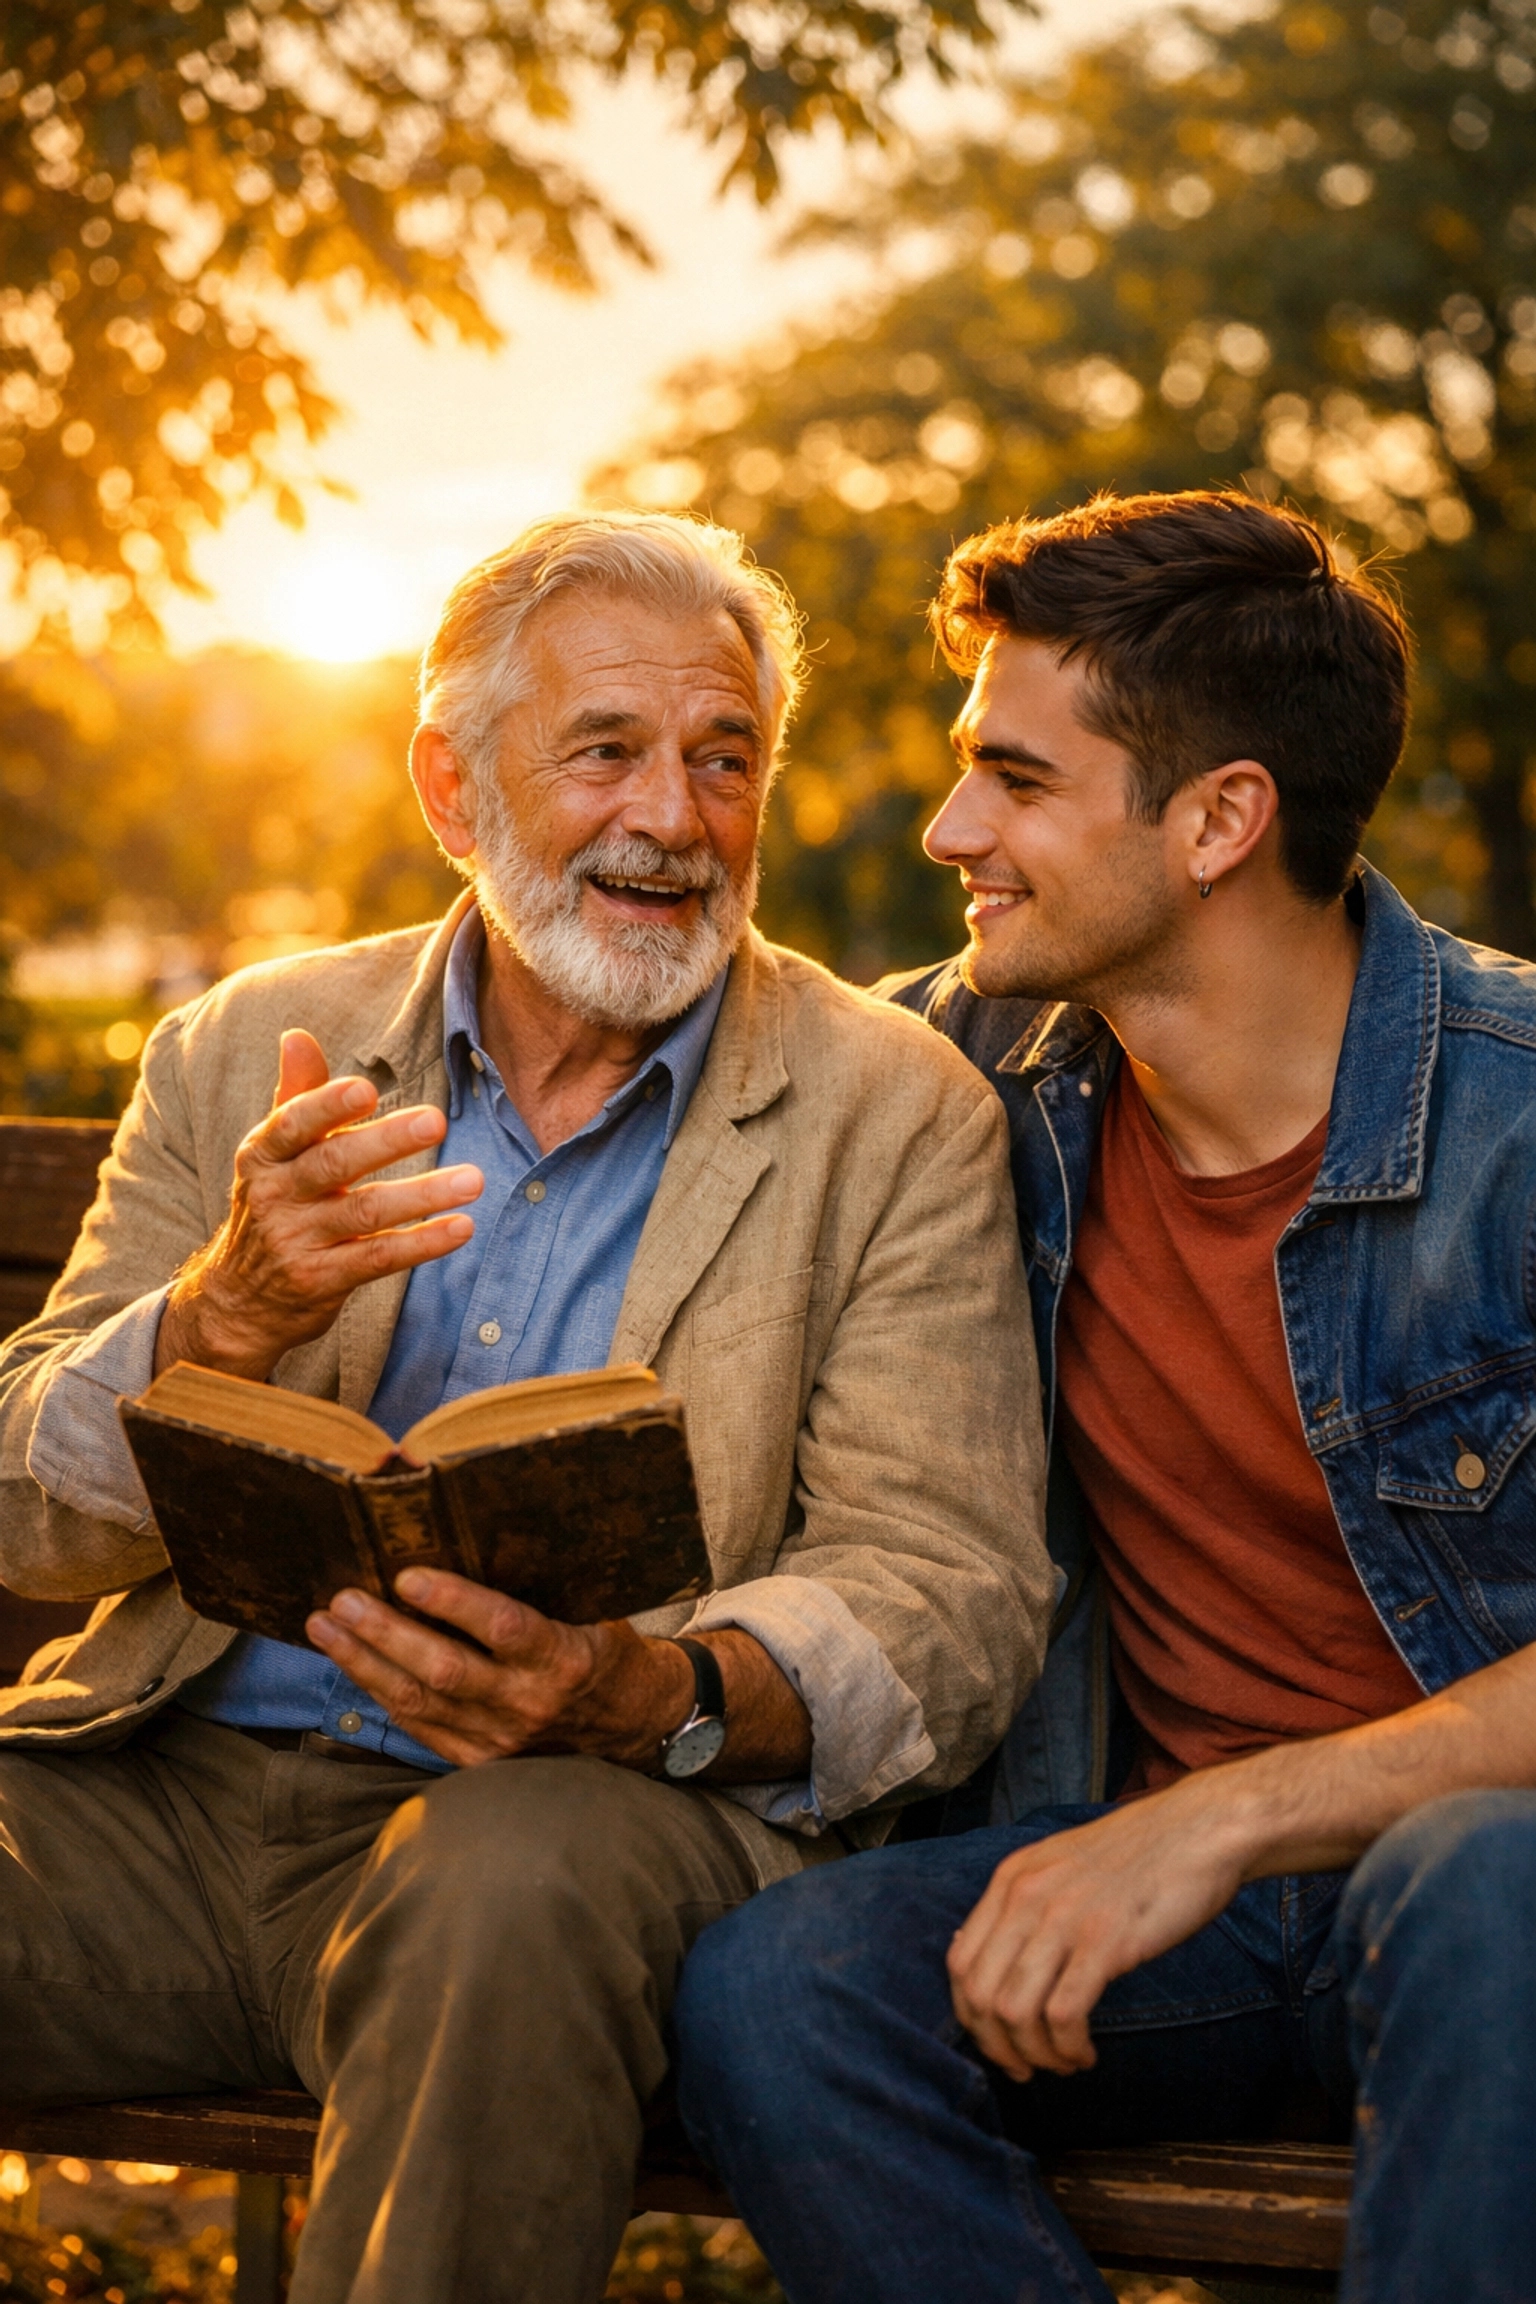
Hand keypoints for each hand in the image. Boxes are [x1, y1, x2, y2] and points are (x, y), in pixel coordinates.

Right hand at [156, 1029, 482, 1381]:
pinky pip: (378, 1259)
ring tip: (474, 1179)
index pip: (293, 1123)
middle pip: (334, 1163)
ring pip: (365, 1213)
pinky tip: (461, 1227)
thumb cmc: (275, 1206)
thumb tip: (297, 1035)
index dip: (327, 1105)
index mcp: (263, 1155)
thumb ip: (297, 1096)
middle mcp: (275, 1196)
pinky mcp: (321, 1281)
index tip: (366, 1089)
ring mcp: (296, 1242)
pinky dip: (422, 1244)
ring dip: (423, 1195)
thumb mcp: (274, 1154)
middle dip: (387, 1141)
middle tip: (438, 1120)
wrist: (239, 1301)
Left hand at [306, 1568, 696, 1769]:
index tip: (407, 1576)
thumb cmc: (604, 1652)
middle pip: (443, 1670)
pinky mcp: (482, 1761)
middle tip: (343, 1600)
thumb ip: (536, 1592)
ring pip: (419, 1702)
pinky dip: (382, 1695)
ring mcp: (502, 1740)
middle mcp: (529, 1703)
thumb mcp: (588, 1612)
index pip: (501, 1628)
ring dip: (366, 1663)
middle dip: (385, 1634)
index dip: (452, 1603)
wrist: (634, 1724)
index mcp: (563, 1657)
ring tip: (326, 1627)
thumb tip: (472, 1539)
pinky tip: (354, 1665)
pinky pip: (420, 1728)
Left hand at [947, 1776, 1253, 2082]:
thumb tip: (994, 1961)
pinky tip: (1085, 2053)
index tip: (997, 2042)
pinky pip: (1064, 2014)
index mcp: (1011, 1878)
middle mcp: (1026, 1897)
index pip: (959, 1963)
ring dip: (1035, 2054)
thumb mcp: (1061, 1865)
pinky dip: (1068, 2048)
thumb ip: (1025, 1904)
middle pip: (979, 1996)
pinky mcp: (1105, 1941)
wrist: (1200, 1829)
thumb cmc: (1139, 1855)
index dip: (971, 2017)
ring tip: (1063, 2063)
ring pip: (1015, 2012)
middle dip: (997, 2046)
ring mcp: (1064, 1918)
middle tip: (1026, 2068)